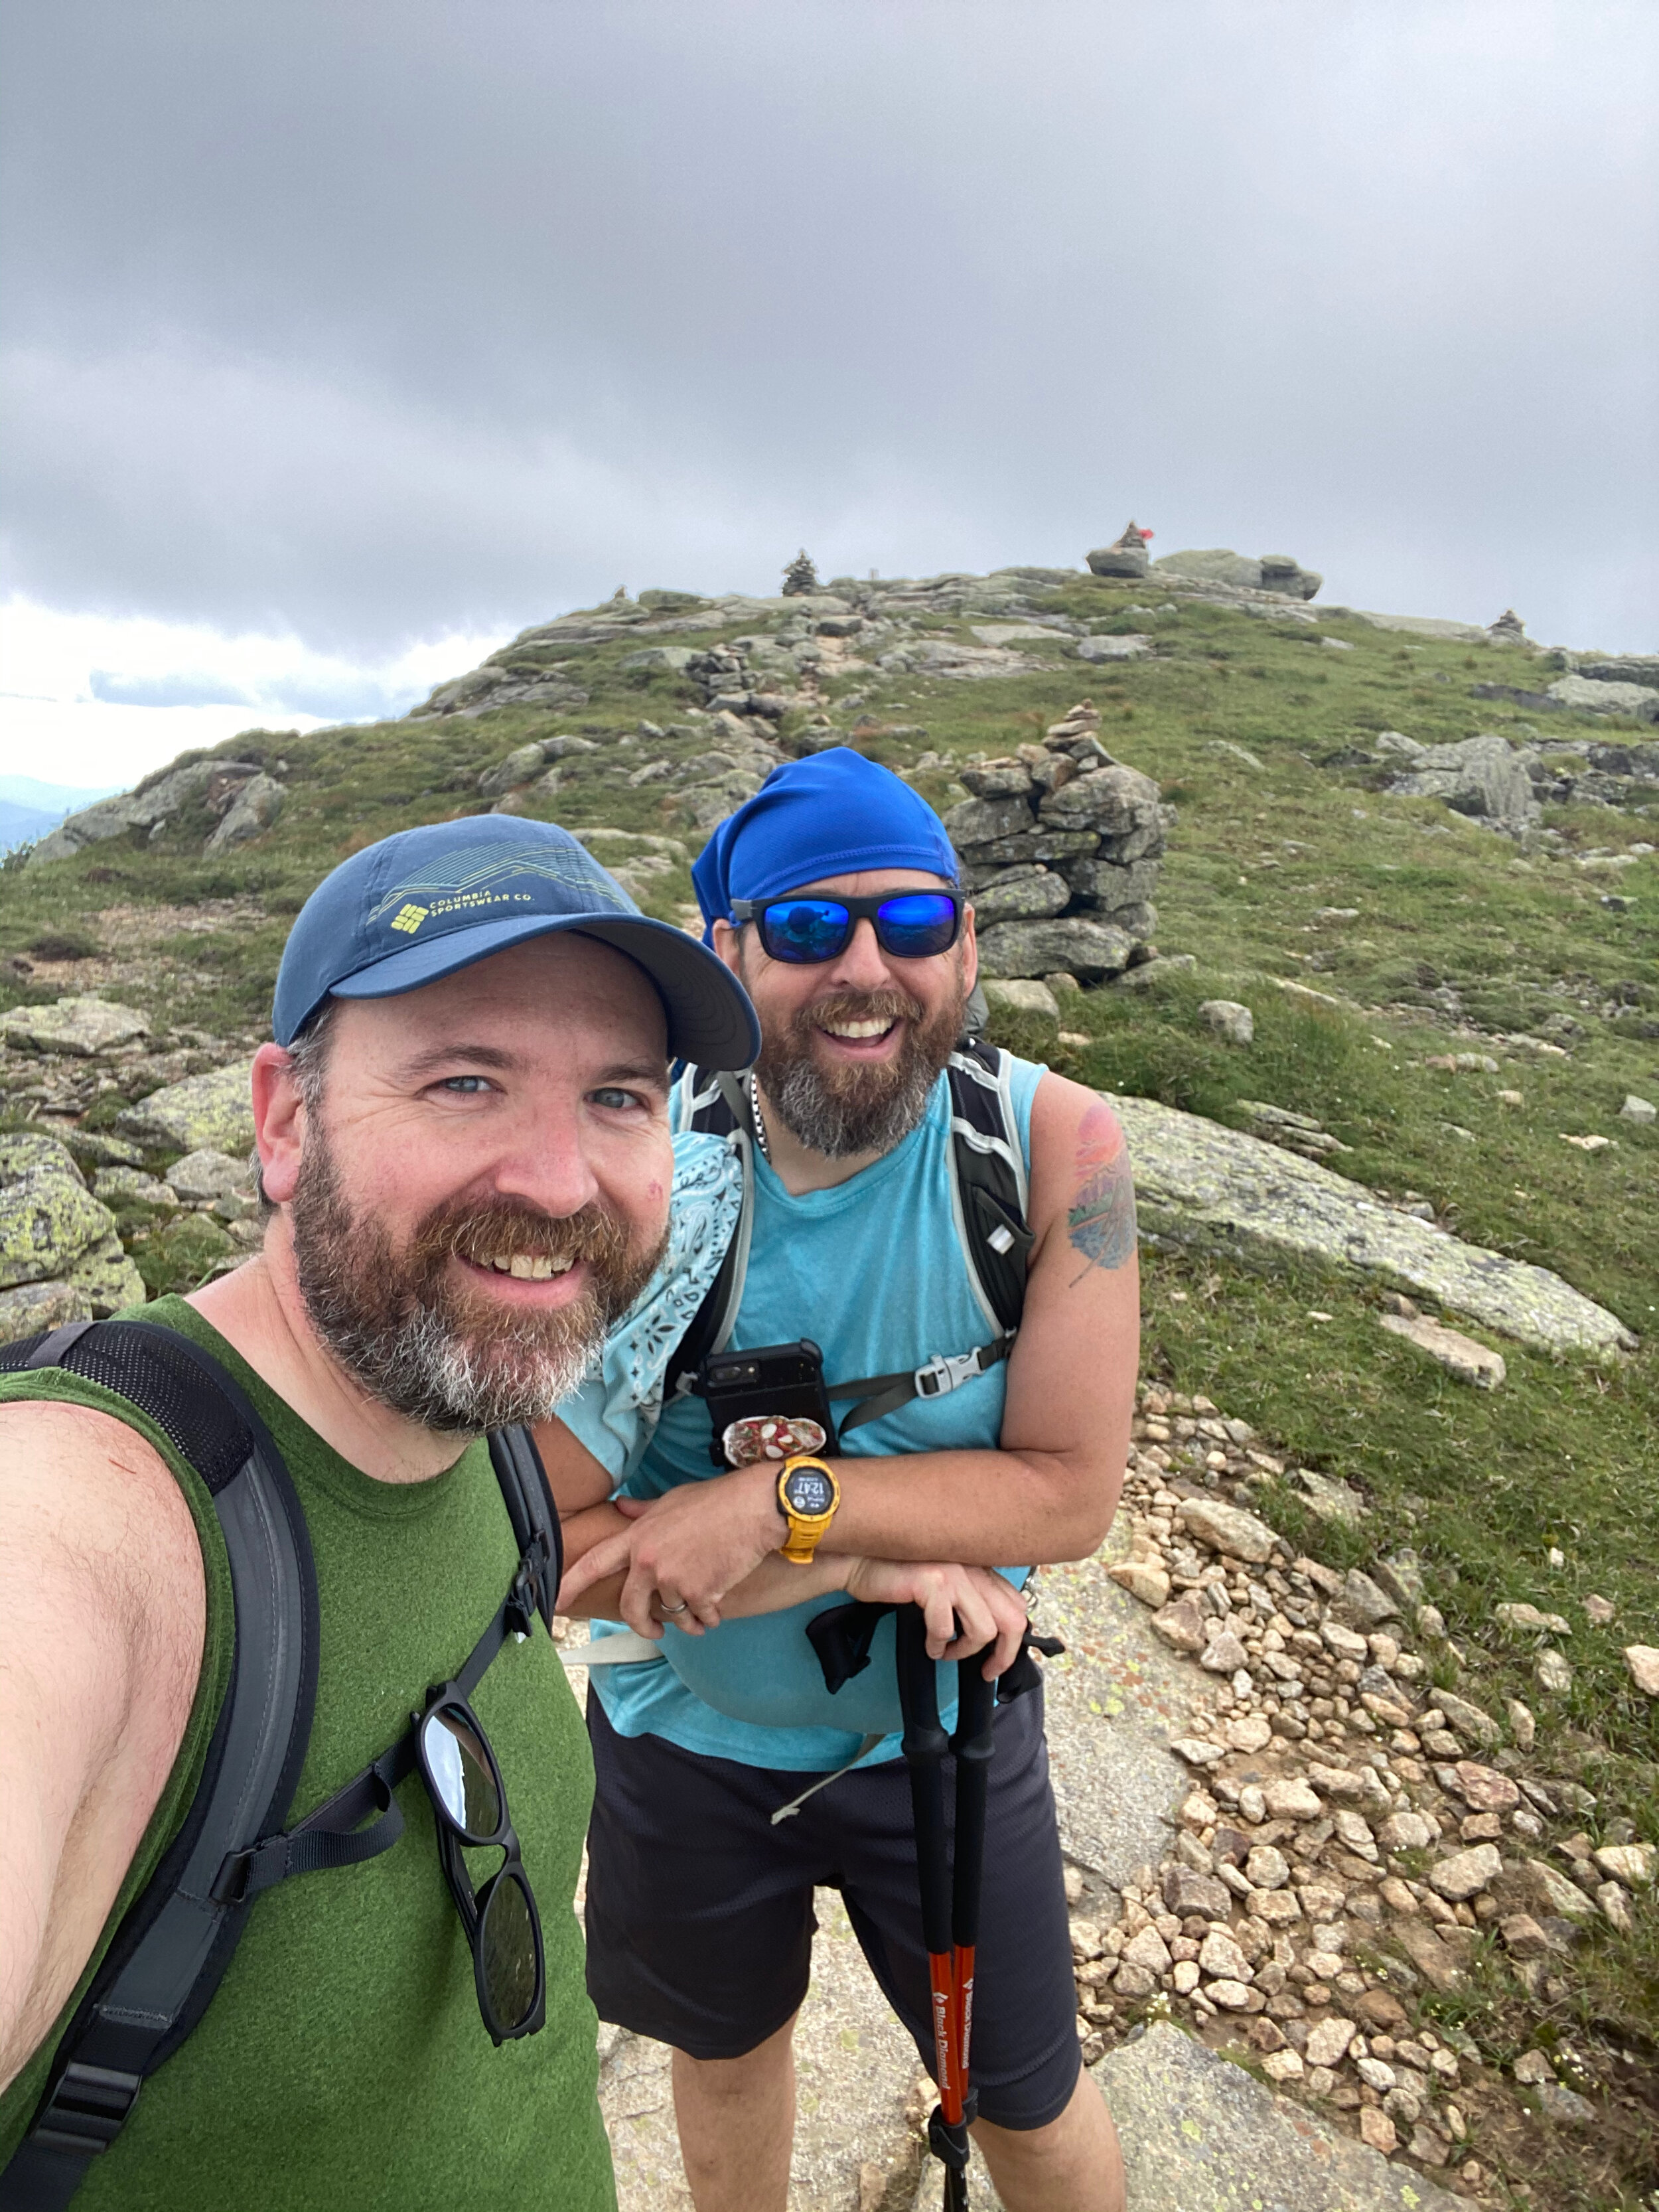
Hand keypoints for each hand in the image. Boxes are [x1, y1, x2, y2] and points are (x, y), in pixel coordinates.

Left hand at [555, 1467, 782, 1637]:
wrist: (755, 1508)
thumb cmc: (717, 1500)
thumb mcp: (673, 1500)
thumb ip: (643, 1511)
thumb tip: (620, 1507)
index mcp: (638, 1536)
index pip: (594, 1563)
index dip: (570, 1584)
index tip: (555, 1603)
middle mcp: (649, 1560)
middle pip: (631, 1607)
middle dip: (642, 1625)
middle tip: (653, 1630)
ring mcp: (673, 1578)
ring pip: (672, 1613)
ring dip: (688, 1619)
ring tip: (702, 1611)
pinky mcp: (699, 1593)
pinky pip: (699, 1617)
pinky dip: (709, 1617)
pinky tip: (718, 1606)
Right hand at [842, 1558, 1029, 1678]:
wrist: (860, 1559)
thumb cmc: (898, 1575)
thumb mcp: (943, 1585)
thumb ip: (968, 1599)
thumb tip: (989, 1634)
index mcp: (979, 1568)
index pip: (1017, 1605)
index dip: (1013, 1640)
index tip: (996, 1658)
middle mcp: (973, 1568)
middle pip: (1012, 1620)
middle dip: (1002, 1655)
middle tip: (985, 1671)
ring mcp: (955, 1574)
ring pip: (984, 1629)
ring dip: (965, 1651)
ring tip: (946, 1651)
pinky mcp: (933, 1582)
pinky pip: (946, 1628)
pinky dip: (937, 1644)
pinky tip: (928, 1645)